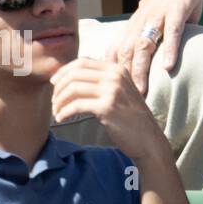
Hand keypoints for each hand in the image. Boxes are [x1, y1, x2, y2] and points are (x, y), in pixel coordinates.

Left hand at [50, 57, 168, 163]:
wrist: (149, 141)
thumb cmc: (130, 118)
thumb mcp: (119, 91)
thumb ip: (100, 81)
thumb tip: (68, 76)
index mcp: (117, 69)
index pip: (82, 62)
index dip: (64, 71)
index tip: (54, 82)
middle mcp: (115, 76)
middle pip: (75, 74)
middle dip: (59, 87)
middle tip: (54, 100)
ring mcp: (112, 91)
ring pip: (73, 88)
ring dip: (60, 101)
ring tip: (57, 111)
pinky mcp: (107, 107)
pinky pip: (77, 105)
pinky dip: (65, 111)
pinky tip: (62, 118)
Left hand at [107, 0, 202, 94]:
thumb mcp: (156, 22)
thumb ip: (152, 42)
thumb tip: (151, 65)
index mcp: (134, 26)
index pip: (115, 53)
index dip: (108, 74)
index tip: (102, 94)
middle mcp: (141, 23)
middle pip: (124, 53)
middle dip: (121, 78)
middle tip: (120, 101)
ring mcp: (158, 17)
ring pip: (144, 45)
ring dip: (141, 69)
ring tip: (141, 91)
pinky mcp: (177, 11)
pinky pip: (173, 32)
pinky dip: (170, 49)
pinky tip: (168, 67)